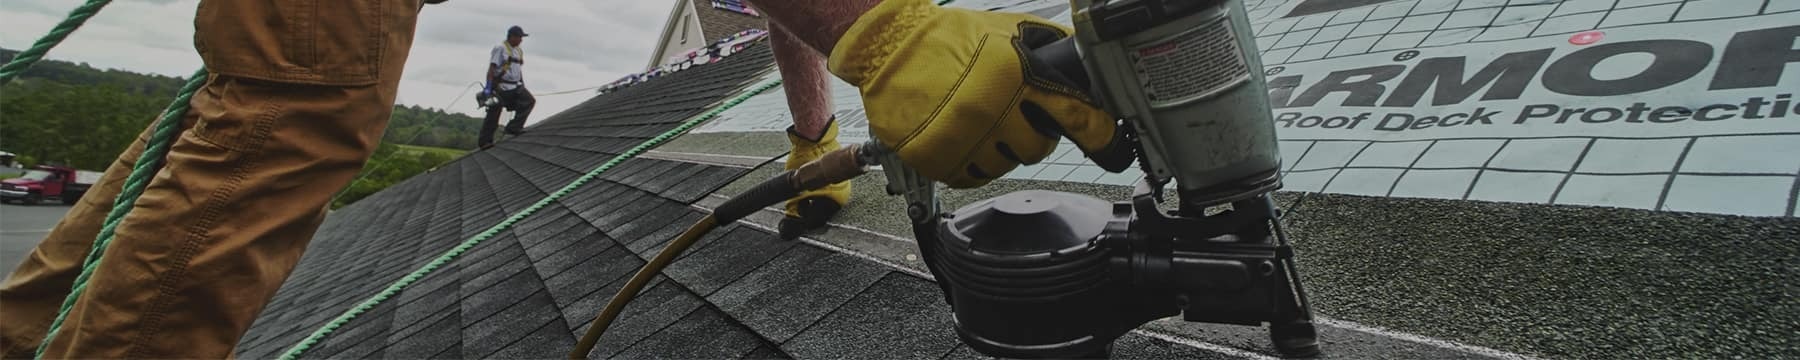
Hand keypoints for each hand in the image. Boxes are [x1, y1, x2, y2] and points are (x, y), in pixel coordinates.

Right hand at [826, 0, 1120, 187]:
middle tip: (1017, 120)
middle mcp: (995, 110)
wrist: (888, 50)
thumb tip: (1083, 65)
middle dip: (1034, 136)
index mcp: (1018, 76)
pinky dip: (973, 164)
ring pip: (1005, 166)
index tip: (1110, 145)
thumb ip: (1047, 47)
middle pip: (1038, 148)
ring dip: (1000, 150)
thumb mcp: (1007, 30)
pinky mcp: (939, 160)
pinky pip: (973, 178)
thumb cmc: (948, 39)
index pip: (1076, 116)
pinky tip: (965, 141)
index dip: (1100, 135)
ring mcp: (966, 138)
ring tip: (982, 125)